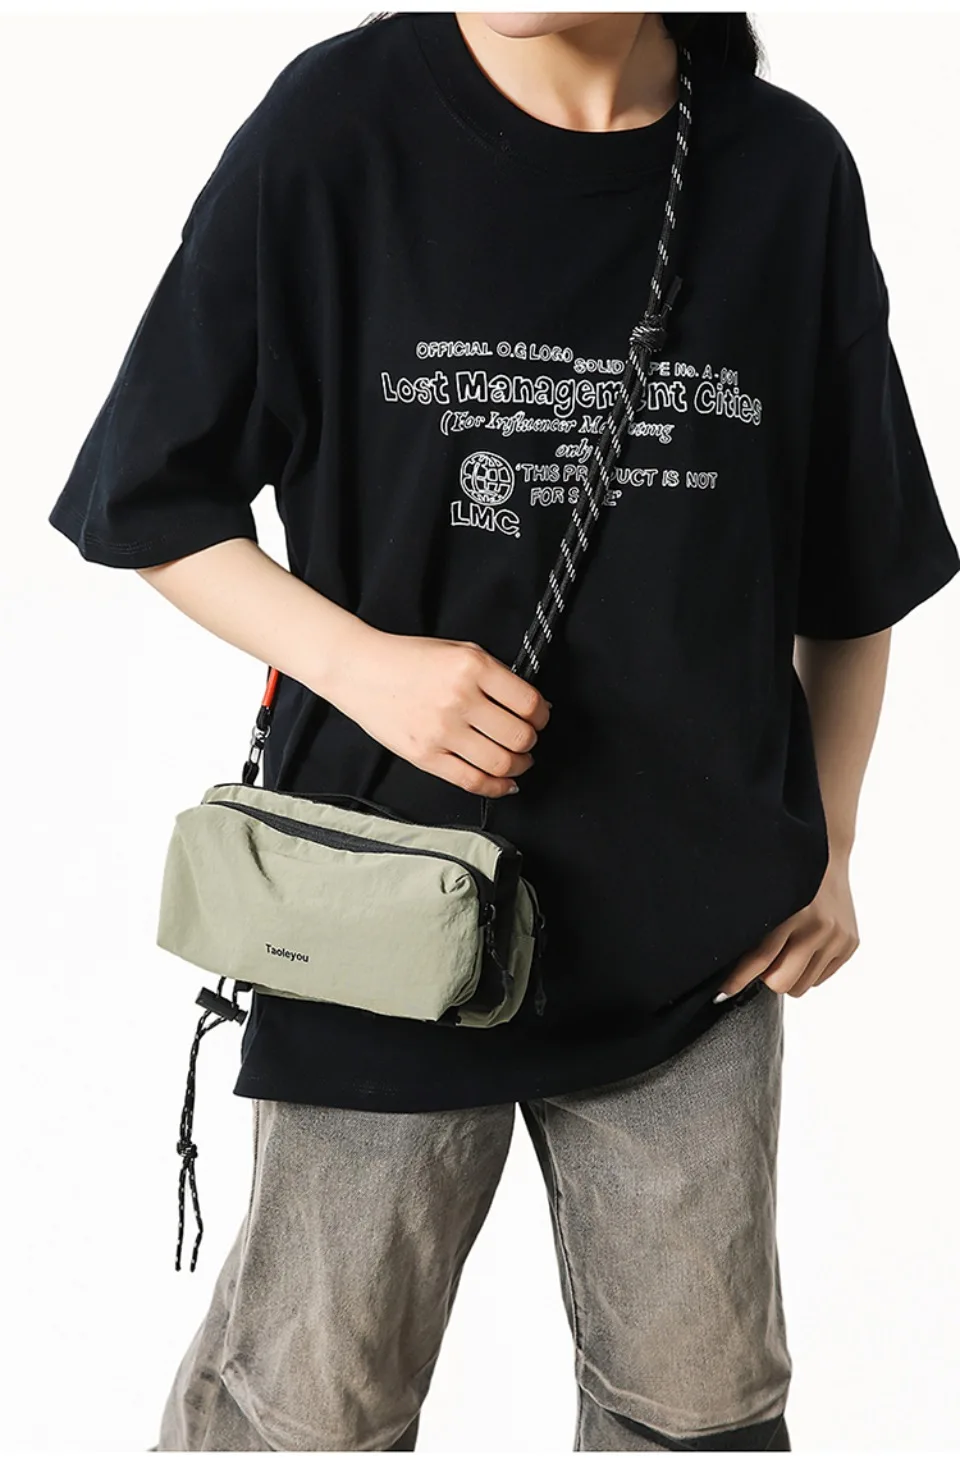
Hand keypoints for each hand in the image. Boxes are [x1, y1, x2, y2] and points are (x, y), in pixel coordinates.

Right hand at [324, 627, 550, 798]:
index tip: (540, 718)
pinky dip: (497, 787)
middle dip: (531, 742)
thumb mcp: (461, 650)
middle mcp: (459, 699)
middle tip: (528, 739)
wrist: (360, 669)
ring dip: (519, 766)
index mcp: (473, 667)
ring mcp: (441, 731)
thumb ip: (498, 675)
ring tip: (518, 760)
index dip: (542, 715)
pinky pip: (472, 781)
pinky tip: (504, 783)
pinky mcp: (425, 756)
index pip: (529, 703)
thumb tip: (535, 707)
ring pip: (501, 763)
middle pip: (519, 736)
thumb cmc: (410, 658)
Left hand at [715, 855, 859, 999]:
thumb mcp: (764, 894)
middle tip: (763, 962)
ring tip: (785, 951)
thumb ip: (752, 927)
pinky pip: (820, 978)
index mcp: (792, 912)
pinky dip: (808, 968)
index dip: (738, 980)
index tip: (723, 991)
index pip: (760, 959)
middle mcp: (818, 927)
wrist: (825, 852)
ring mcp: (837, 937)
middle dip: (767, 978)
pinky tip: (804, 946)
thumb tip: (730, 965)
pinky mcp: (850, 943)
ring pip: (802, 985)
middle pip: (782, 982)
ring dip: (789, 974)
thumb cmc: (785, 873)